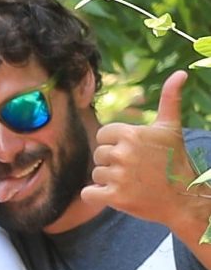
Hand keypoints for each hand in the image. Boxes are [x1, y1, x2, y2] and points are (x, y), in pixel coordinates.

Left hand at [82, 71, 201, 231]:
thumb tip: (180, 72)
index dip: (114, 143)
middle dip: (111, 162)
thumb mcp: (171, 126)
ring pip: (95, 174)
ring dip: (108, 179)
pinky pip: (88, 193)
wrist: (181, 196)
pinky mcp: (114, 197)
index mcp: (132, 134)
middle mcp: (124, 153)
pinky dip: (96, 195)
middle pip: (98, 154)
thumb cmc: (174, 159)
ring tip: (130, 181)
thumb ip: (169, 99)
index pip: (103, 135)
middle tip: (133, 168)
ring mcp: (119, 176)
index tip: (131, 150)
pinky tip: (115, 193)